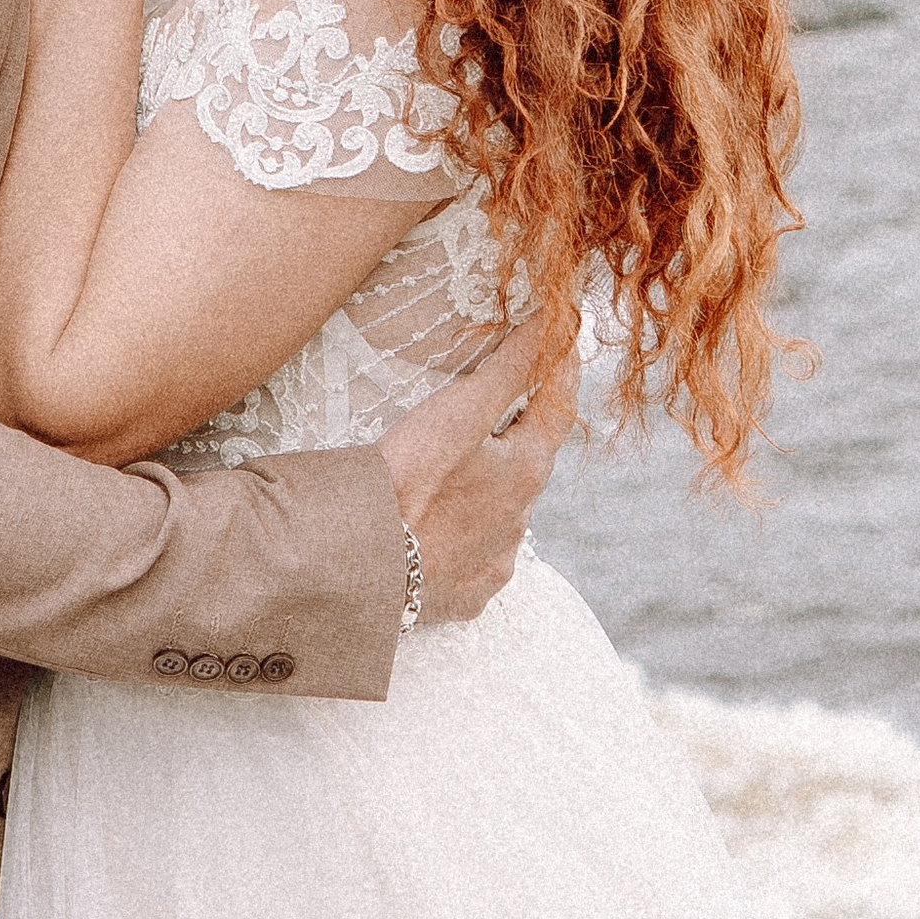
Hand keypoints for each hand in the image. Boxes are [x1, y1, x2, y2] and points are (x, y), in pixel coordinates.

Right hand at [377, 325, 576, 627]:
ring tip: (449, 476)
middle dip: (515, 436)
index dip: (558, 373)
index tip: (559, 344)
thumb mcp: (459, 412)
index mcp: (527, 472)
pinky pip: (474, 559)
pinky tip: (437, 533)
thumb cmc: (408, 482)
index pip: (557, 410)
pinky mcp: (467, 595)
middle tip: (495, 409)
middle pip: (527, 465)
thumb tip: (554, 323)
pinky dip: (463, 540)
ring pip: (501, 514)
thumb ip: (510, 368)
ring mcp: (495, 562)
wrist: (360, 569)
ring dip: (486, 492)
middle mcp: (522, 521)